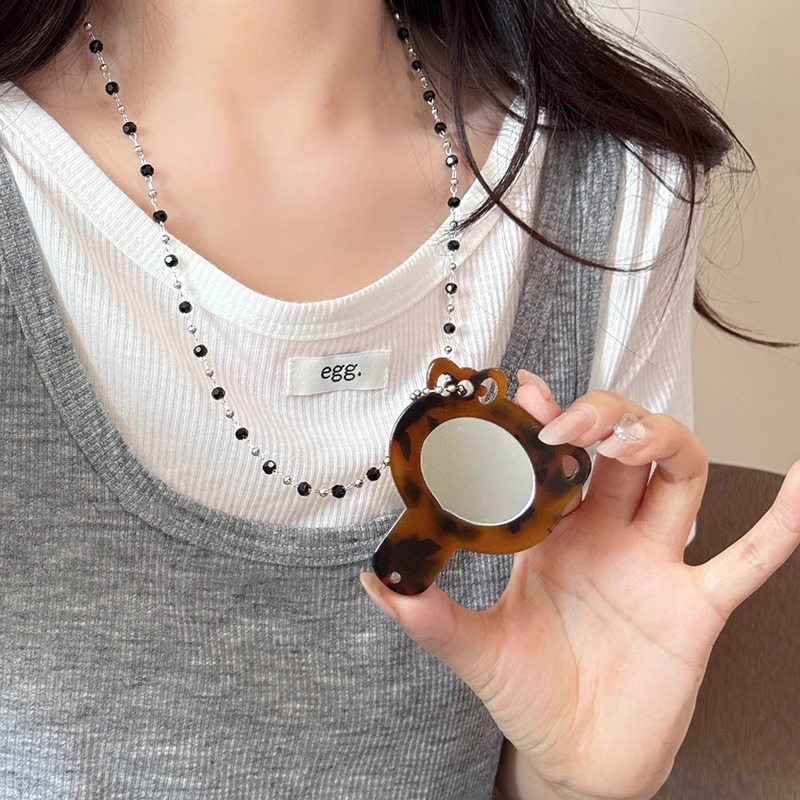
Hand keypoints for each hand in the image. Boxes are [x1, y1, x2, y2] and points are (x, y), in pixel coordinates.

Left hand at [360, 371, 799, 799]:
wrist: (575, 757)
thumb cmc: (528, 695)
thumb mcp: (476, 651)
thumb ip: (431, 615)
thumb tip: (377, 582)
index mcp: (554, 536)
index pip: (554, 458)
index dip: (544, 419)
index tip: (523, 390)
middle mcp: (607, 537)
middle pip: (620, 450)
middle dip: (603, 421)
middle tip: (572, 424)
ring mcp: (654, 566)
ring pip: (678, 479)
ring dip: (663, 446)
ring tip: (633, 440)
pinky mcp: (693, 609)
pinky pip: (745, 560)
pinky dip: (778, 525)